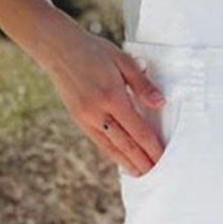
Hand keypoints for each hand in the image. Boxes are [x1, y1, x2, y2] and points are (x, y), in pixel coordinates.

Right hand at [41, 17, 166, 175]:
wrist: (59, 49)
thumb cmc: (94, 51)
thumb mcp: (123, 61)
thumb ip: (142, 84)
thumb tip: (160, 103)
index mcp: (112, 97)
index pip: (138, 130)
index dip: (152, 147)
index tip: (164, 158)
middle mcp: (98, 112)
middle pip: (126, 144)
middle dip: (143, 161)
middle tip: (158, 174)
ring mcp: (86, 118)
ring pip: (111, 147)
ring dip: (128, 162)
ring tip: (142, 173)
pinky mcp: (78, 119)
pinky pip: (99, 141)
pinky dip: (112, 153)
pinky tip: (122, 159)